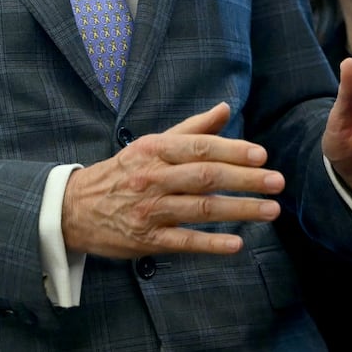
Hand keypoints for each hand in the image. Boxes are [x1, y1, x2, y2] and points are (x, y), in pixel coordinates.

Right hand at [61, 103, 283, 258]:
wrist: (74, 208)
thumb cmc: (122, 172)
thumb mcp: (152, 144)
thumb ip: (191, 129)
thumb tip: (225, 108)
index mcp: (155, 150)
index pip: (200, 147)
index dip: (233, 150)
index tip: (262, 155)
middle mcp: (152, 178)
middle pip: (205, 177)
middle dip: (245, 179)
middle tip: (277, 182)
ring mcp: (149, 210)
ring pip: (200, 209)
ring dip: (239, 210)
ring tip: (270, 210)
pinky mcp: (146, 240)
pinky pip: (183, 242)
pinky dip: (210, 243)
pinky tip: (236, 244)